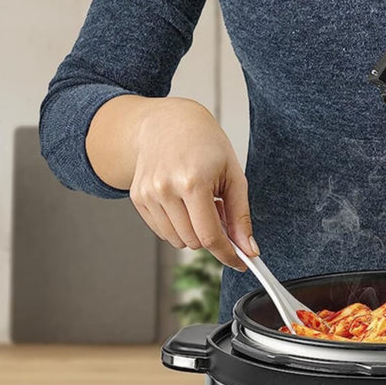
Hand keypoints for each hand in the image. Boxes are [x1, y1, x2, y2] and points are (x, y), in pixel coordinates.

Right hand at [89, 95, 254, 269]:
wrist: (168, 122)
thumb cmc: (205, 144)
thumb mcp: (233, 175)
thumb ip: (241, 216)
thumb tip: (248, 249)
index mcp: (192, 182)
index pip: (210, 236)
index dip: (228, 255)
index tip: (240, 262)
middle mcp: (165, 189)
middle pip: (193, 242)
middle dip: (211, 237)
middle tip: (218, 212)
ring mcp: (148, 194)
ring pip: (177, 241)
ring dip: (193, 233)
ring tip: (199, 204)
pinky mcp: (138, 198)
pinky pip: (162, 232)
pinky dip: (177, 227)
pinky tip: (183, 204)